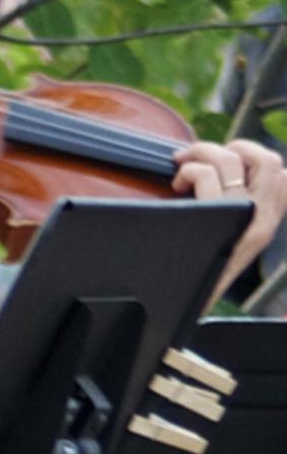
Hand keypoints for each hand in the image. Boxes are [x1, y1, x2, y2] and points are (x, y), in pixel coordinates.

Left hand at [173, 139, 286, 298]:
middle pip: (268, 160)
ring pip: (232, 160)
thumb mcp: (225, 239)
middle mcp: (263, 220)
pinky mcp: (216, 221)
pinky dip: (188, 171)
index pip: (285, 178)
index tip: (228, 164)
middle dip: (232, 146)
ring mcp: (242, 220)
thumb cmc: (194, 270)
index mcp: (267, 222)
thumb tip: (219, 179)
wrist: (179, 306)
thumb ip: (232, 212)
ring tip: (181, 168)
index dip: (257, 159)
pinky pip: (206, 176)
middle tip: (201, 157)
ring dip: (200, 153)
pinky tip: (177, 186)